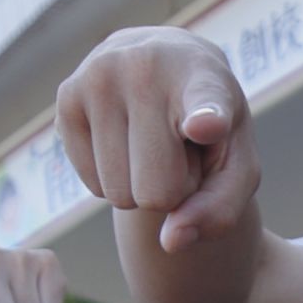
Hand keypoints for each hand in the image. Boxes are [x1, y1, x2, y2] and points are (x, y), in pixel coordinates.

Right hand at [55, 28, 254, 254]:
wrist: (163, 60)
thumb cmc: (210, 126)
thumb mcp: (236, 164)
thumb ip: (220, 210)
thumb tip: (170, 242)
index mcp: (206, 80)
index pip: (205, 105)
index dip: (206, 119)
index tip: (205, 127)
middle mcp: (148, 69)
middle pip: (157, 193)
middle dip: (171, 189)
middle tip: (178, 149)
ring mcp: (100, 78)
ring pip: (120, 195)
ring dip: (138, 183)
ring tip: (151, 139)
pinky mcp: (66, 96)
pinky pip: (93, 185)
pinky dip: (112, 177)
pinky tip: (124, 138)